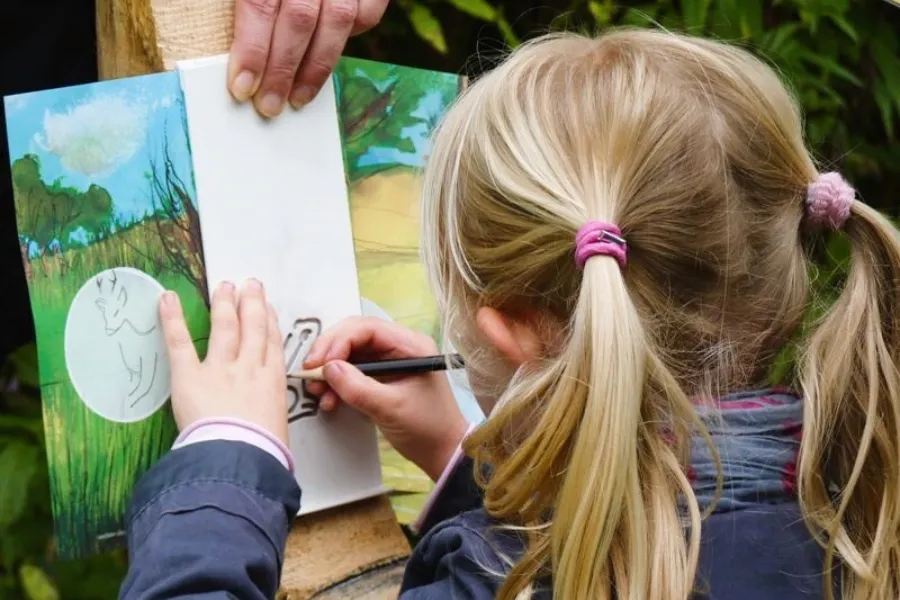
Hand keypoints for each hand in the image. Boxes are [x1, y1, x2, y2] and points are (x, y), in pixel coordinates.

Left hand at [159, 279, 287, 444]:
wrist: (242, 458)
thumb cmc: (263, 452)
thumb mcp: (277, 431)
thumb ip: (270, 419)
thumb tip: (268, 431)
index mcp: (272, 382)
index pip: (272, 343)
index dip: (270, 321)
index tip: (268, 307)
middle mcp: (250, 368)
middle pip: (252, 327)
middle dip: (251, 303)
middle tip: (250, 284)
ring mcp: (221, 369)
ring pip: (224, 328)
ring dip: (224, 304)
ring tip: (224, 285)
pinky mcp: (190, 376)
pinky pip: (180, 343)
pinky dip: (172, 319)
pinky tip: (168, 298)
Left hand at [228, 0, 389, 116]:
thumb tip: (235, 37)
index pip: (260, 3)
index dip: (252, 48)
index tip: (242, 85)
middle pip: (299, 20)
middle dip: (282, 70)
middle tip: (268, 106)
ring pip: (336, 24)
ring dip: (315, 69)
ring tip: (296, 99)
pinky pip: (366, 13)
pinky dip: (348, 39)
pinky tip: (327, 58)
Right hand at [304, 317, 468, 480]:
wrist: (444, 453)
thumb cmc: (426, 428)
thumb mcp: (390, 408)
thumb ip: (358, 388)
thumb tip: (327, 368)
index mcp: (411, 345)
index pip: (367, 328)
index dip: (338, 341)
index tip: (319, 364)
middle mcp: (400, 347)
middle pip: (356, 336)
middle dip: (330, 353)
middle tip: (310, 373)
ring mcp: (390, 362)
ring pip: (351, 354)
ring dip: (331, 370)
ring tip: (318, 392)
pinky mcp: (382, 379)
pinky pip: (354, 371)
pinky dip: (339, 384)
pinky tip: (330, 401)